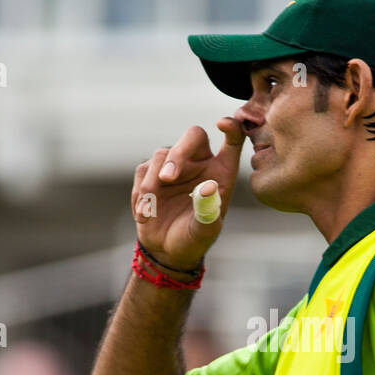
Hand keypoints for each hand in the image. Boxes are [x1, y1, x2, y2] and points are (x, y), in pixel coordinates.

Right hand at [131, 118, 245, 270]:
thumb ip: (208, 210)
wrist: (168, 250)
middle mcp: (200, 163)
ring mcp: (174, 166)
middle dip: (179, 153)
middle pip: (193, 136)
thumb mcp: (205, 231)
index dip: (232, 127)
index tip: (222, 124)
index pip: (233, 141)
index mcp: (221, 172)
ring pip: (162, 154)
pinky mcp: (151, 173)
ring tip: (149, 211)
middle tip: (167, 178)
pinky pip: (143, 172)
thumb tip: (209, 186)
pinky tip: (145, 214)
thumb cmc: (195, 239)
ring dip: (153, 181)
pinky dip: (141, 193)